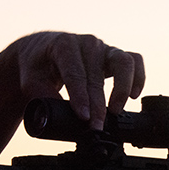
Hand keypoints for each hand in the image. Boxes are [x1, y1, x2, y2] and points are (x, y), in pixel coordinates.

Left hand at [9, 32, 144, 129]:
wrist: (42, 50)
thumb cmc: (37, 65)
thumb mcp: (30, 80)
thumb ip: (42, 95)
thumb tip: (57, 114)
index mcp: (64, 45)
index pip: (75, 73)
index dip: (80, 97)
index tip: (84, 117)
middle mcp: (87, 43)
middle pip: (97, 76)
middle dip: (98, 105)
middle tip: (96, 126)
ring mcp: (103, 48)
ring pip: (123, 63)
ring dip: (122, 89)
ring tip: (116, 110)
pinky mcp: (114, 54)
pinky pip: (134, 61)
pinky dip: (138, 77)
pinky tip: (133, 95)